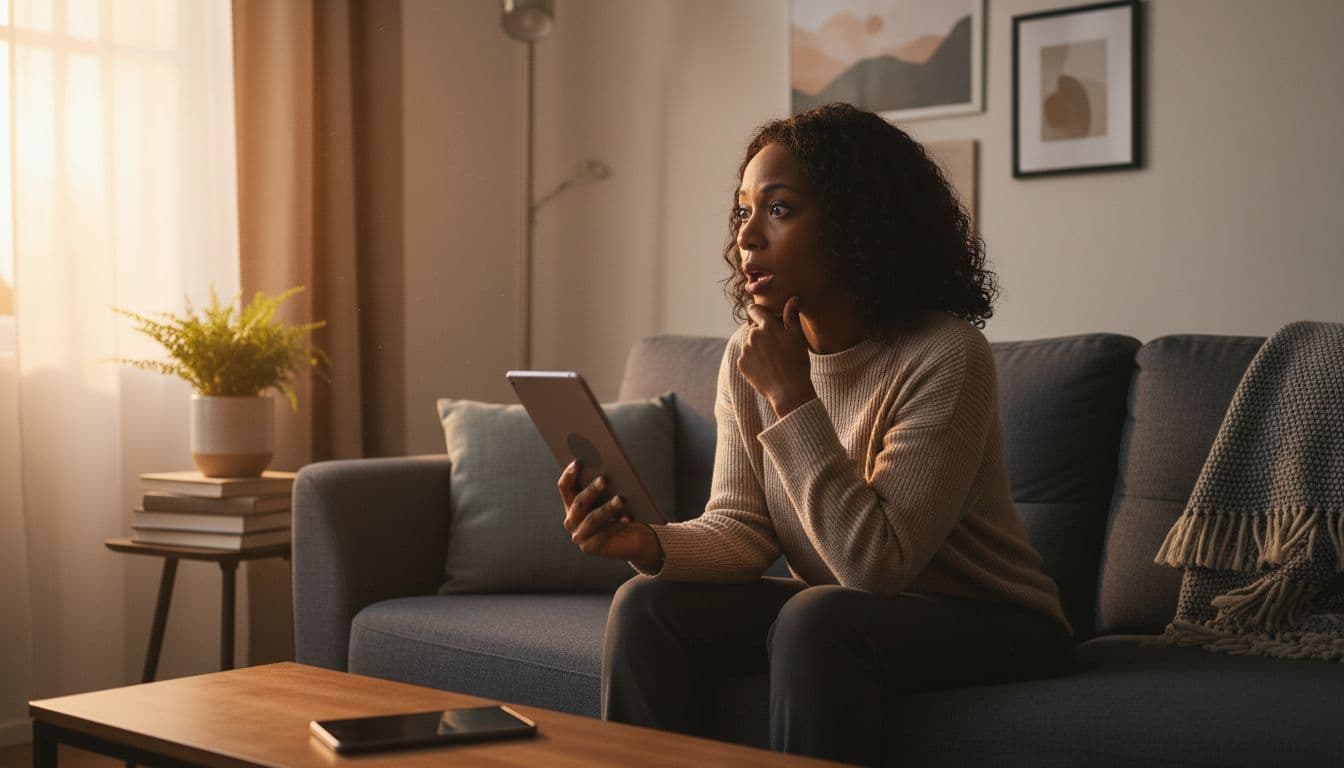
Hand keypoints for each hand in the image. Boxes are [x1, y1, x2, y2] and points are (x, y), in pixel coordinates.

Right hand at [558, 460, 661, 569]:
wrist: (631, 538)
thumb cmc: (620, 511)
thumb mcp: (611, 495)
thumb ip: (605, 484)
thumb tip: (609, 467)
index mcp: (572, 502)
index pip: (565, 486)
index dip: (569, 474)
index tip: (578, 462)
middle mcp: (571, 519)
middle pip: (579, 502)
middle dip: (591, 490)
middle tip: (604, 479)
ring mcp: (579, 535)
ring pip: (592, 519)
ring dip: (607, 508)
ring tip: (621, 499)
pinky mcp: (590, 548)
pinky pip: (603, 535)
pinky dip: (617, 525)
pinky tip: (628, 517)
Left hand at [739, 296, 816, 417]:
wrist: (788, 391)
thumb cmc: (797, 362)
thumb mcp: (797, 338)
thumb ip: (791, 316)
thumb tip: (792, 298)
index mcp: (767, 326)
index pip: (754, 310)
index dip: (757, 311)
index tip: (760, 314)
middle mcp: (753, 335)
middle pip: (754, 329)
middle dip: (763, 335)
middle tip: (777, 348)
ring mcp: (745, 350)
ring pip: (750, 344)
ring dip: (758, 348)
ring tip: (773, 361)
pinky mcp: (741, 363)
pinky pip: (746, 358)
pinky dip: (753, 361)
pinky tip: (766, 369)